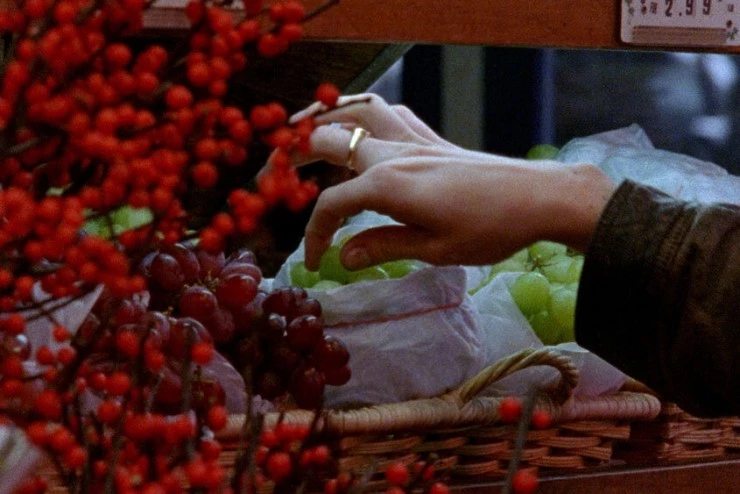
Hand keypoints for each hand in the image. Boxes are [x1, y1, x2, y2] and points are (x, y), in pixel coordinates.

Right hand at [279, 94, 617, 270]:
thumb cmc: (488, 228)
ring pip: (356, 113)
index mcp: (386, 184)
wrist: (538, 196)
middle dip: (292, 158)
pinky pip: (390, 114)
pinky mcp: (431, 139)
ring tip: (305, 139)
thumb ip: (382, 246)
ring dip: (325, 122)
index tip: (313, 263)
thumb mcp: (433, 249)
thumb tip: (342, 256)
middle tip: (276, 180)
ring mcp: (412, 141)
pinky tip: (363, 128)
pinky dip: (367, 115)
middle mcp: (391, 154)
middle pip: (326, 141)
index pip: (329, 206)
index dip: (313, 236)